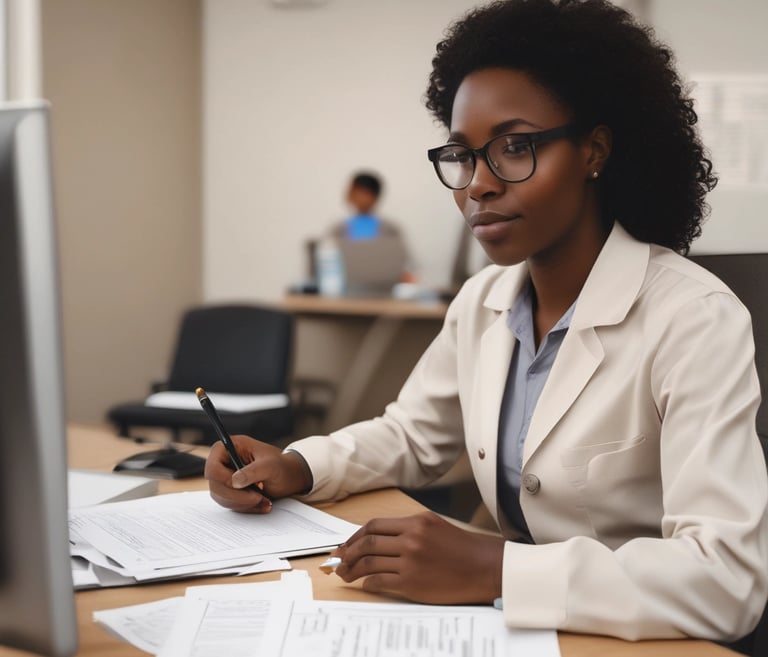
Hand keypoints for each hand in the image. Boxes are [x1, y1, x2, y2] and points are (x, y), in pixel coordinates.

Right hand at [204, 435, 310, 512]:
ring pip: (221, 497)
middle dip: (237, 495)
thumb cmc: (282, 466)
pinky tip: (262, 503)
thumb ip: (253, 471)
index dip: (222, 478)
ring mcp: (226, 478)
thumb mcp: (271, 465)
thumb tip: (235, 481)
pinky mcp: (231, 492)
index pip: (213, 465)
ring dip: (243, 503)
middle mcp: (225, 462)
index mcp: (231, 447)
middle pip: (215, 485)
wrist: (290, 477)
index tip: (239, 485)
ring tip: (263, 500)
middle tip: (257, 496)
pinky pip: (230, 505)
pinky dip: (246, 507)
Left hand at [333, 512, 503, 603]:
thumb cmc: (461, 549)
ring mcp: (410, 560)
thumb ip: (408, 529)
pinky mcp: (412, 582)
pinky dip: (367, 583)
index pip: (375, 525)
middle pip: (367, 543)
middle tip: (337, 560)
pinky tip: (364, 585)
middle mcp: (411, 538)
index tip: (346, 545)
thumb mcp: (434, 526)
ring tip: (344, 575)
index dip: (355, 536)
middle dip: (347, 553)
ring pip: (369, 562)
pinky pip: (379, 581)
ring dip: (352, 569)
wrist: (484, 567)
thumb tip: (379, 539)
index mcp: (415, 522)